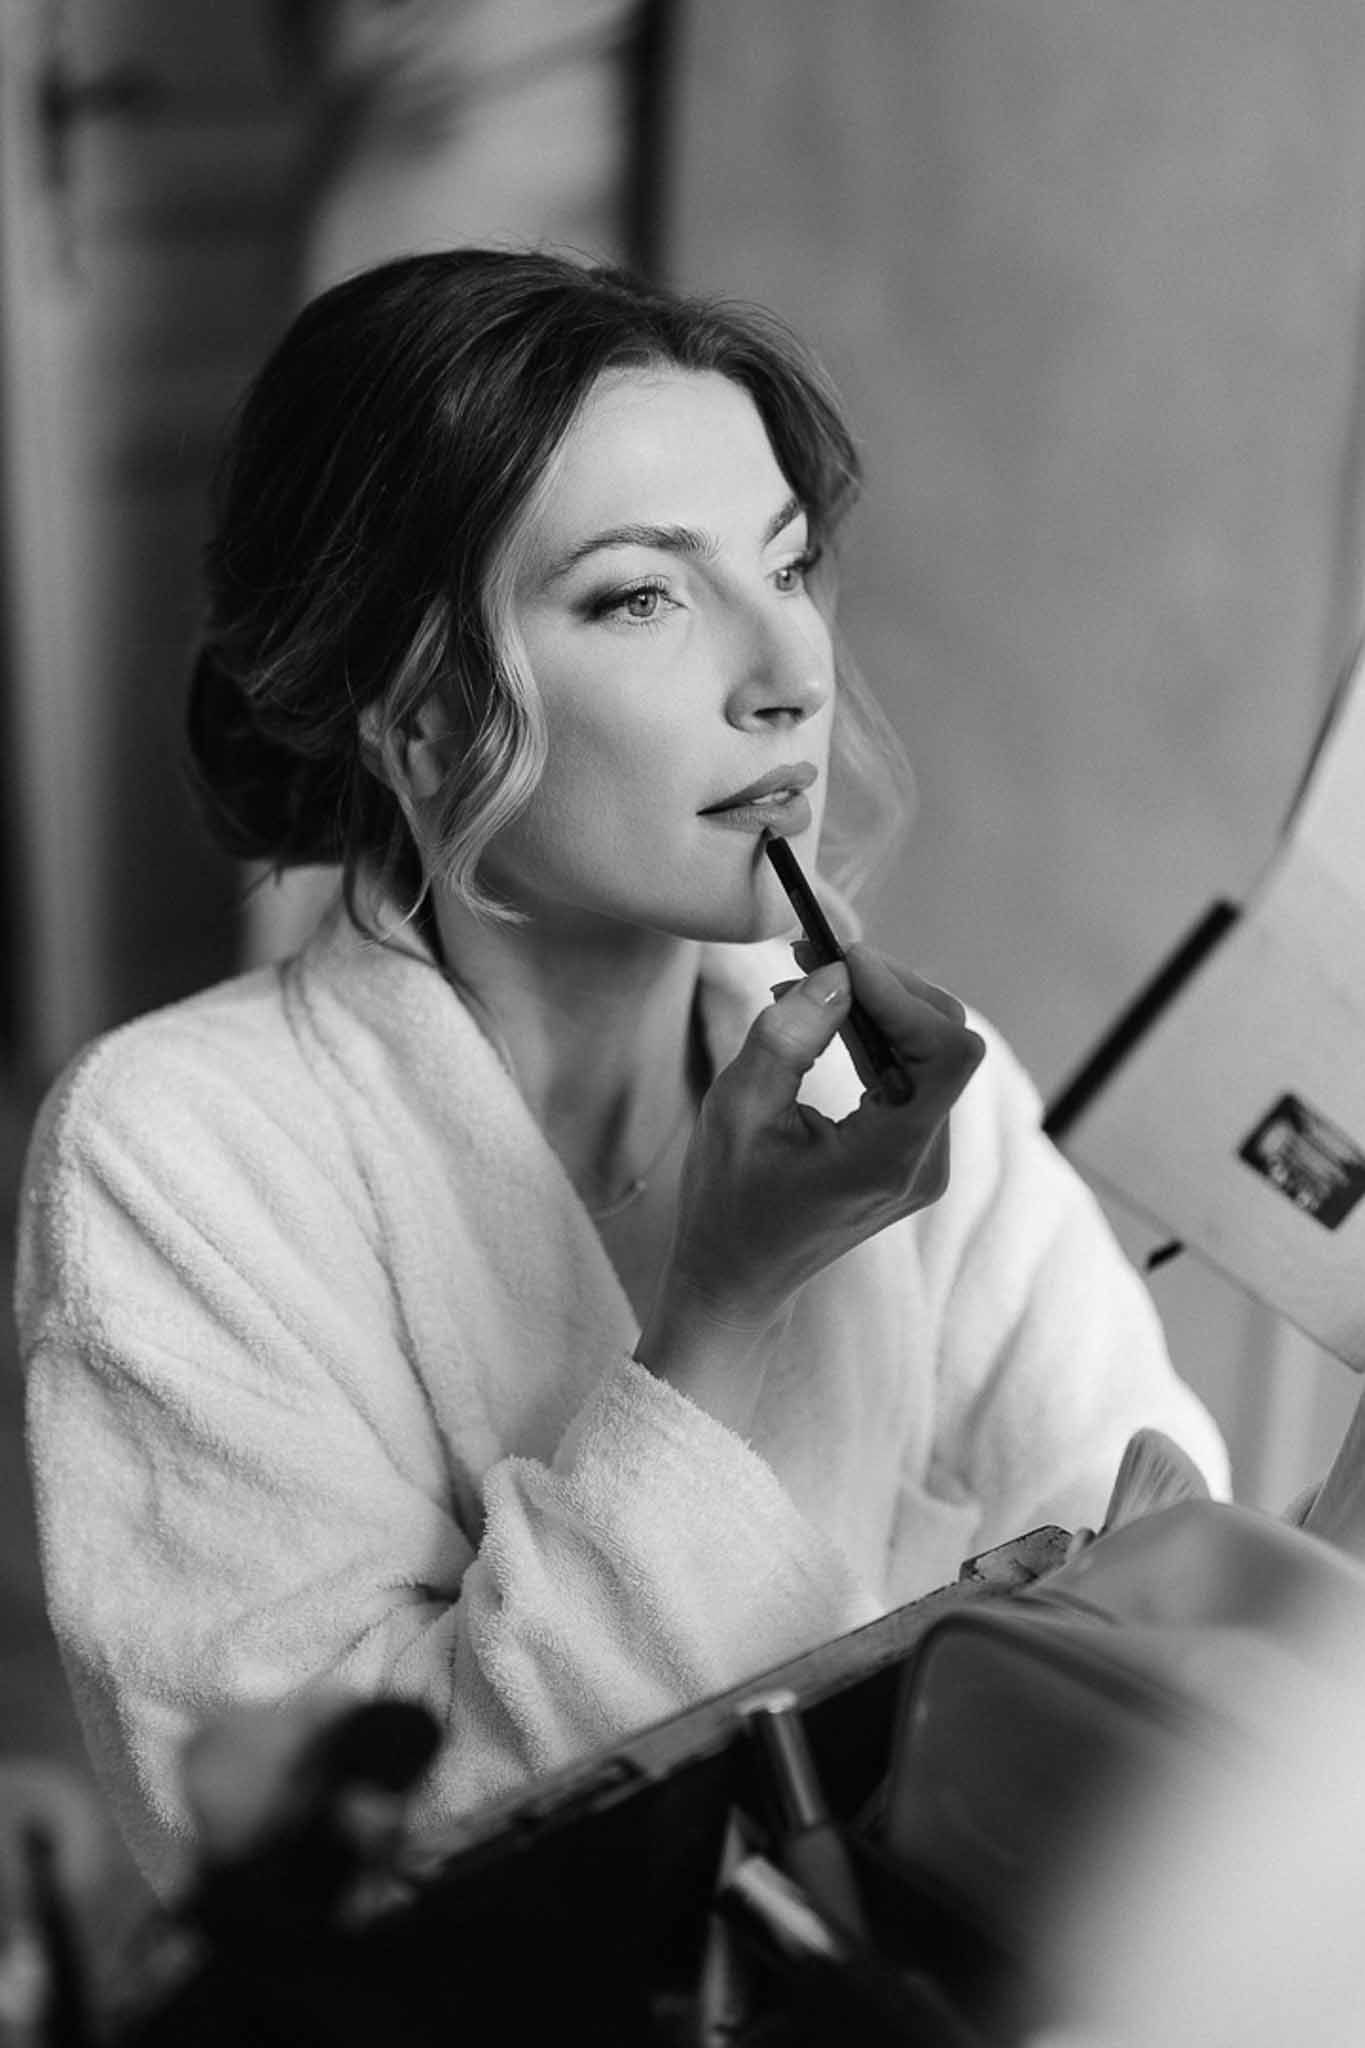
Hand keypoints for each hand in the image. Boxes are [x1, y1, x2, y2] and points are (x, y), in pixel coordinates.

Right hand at [636, 944, 984, 1427]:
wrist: (735, 1280)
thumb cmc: (726, 1205)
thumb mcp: (735, 1111)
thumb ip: (787, 1037)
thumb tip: (838, 974)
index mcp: (889, 1159)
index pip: (948, 1053)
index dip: (903, 994)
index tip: (840, 957)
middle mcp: (924, 1162)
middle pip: (946, 1043)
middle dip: (888, 988)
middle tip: (816, 956)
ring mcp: (923, 1162)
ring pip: (932, 1054)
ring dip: (877, 1008)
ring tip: (805, 982)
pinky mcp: (910, 1154)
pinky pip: (912, 1076)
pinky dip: (874, 1037)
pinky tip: (824, 1019)